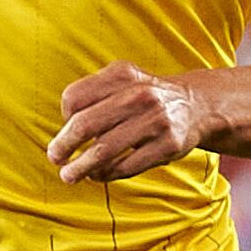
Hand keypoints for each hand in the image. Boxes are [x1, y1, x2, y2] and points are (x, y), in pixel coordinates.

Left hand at [51, 62, 217, 183]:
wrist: (196, 105)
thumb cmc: (146, 98)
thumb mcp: (123, 81)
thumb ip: (93, 96)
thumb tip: (63, 135)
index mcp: (122, 74)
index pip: (75, 97)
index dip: (64, 117)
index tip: (66, 130)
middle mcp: (139, 94)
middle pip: (85, 124)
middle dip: (63, 145)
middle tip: (54, 157)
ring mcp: (156, 120)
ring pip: (104, 149)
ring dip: (81, 167)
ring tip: (69, 176)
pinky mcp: (168, 145)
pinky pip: (126, 166)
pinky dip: (106, 174)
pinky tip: (98, 175)